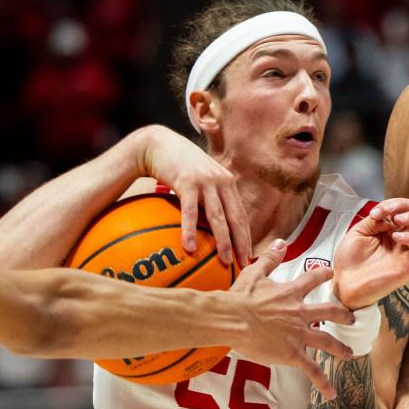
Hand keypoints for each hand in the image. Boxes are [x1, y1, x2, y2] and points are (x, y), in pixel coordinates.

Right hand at [139, 125, 251, 265]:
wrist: (159, 144)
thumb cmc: (179, 165)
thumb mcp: (200, 180)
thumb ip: (210, 198)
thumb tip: (213, 226)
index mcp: (228, 183)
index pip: (240, 214)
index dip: (246, 236)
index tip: (248, 256)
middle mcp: (221, 181)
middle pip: (235, 218)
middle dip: (242, 243)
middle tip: (244, 264)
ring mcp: (206, 182)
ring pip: (218, 217)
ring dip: (222, 241)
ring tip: (224, 261)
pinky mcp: (188, 182)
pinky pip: (190, 212)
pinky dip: (190, 231)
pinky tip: (189, 248)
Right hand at [228, 239, 355, 399]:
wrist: (232, 318)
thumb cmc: (240, 297)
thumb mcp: (255, 272)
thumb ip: (271, 258)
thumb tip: (281, 242)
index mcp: (291, 293)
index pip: (313, 279)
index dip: (323, 275)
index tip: (329, 274)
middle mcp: (300, 313)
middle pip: (330, 312)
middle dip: (343, 315)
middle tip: (352, 318)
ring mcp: (298, 334)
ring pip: (327, 342)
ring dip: (341, 348)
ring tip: (350, 354)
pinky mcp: (292, 354)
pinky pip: (312, 370)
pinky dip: (322, 382)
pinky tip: (331, 393)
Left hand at [333, 199, 408, 308]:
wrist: (344, 283)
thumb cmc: (349, 261)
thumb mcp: (359, 231)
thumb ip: (376, 220)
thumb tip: (390, 214)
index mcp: (390, 229)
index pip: (405, 209)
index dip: (393, 204)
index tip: (376, 212)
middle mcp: (402, 239)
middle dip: (406, 205)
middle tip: (388, 211)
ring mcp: (407, 252)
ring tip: (398, 219)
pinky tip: (396, 237)